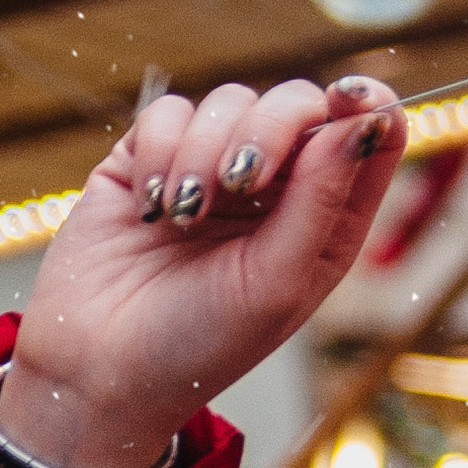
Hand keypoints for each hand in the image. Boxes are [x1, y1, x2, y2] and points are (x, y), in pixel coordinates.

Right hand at [0, 77, 408, 467]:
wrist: (99, 371)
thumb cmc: (201, 345)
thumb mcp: (277, 283)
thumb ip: (321, 200)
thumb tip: (360, 121)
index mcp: (326, 221)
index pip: (367, 137)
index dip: (368, 102)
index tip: (351, 96)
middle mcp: (277, 189)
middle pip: (297, 103)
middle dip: (272, 127)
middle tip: (241, 181)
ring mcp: (212, 167)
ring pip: (230, 101)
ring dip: (204, 153)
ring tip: (183, 217)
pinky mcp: (149, 159)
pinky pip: (168, 112)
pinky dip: (161, 151)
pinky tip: (152, 209)